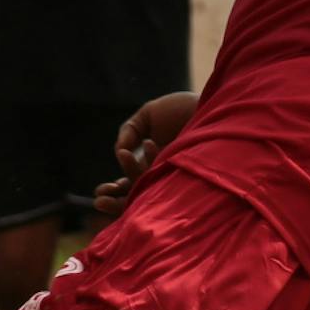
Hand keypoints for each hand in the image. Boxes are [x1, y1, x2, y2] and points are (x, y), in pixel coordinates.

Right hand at [93, 92, 203, 215]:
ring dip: (124, 199)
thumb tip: (120, 152)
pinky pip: (163, 183)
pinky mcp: (186, 179)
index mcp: (152, 165)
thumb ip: (129, 132)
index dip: (114, 192)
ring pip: (146, 197)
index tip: (99, 192)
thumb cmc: (183, 109)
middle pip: (136, 200)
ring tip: (104, 194)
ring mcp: (174, 180)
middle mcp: (163, 176)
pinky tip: (151, 143)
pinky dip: (150, 166)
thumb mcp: (148, 116)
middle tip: (98, 202)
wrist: (211, 105)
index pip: (131, 186)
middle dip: (115, 204)